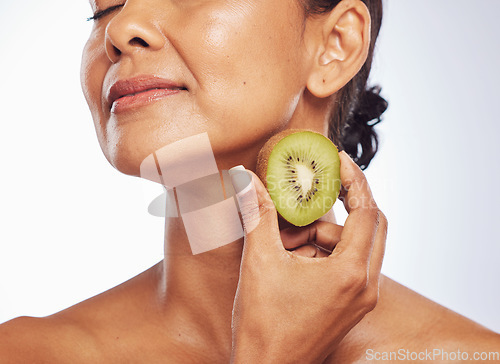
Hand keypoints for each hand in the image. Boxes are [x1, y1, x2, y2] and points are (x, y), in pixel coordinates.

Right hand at [229, 151, 387, 363]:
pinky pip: (348, 265)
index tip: (338, 159)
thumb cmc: (263, 324)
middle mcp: (365, 286)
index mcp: (351, 273)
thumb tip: (247, 177)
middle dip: (343, 204)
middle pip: (371, 226)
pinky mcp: (351, 306)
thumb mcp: (259, 261)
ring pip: (356, 246)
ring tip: (286, 241)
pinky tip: (293, 258)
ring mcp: (361, 299)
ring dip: (325, 233)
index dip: (354, 179)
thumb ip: (257, 213)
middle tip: (318, 188)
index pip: (367, 211)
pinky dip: (324, 252)